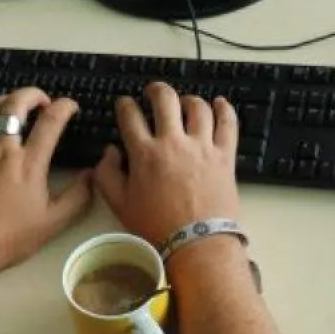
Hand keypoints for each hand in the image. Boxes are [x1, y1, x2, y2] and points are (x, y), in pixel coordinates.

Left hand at [0, 87, 94, 274]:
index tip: (70, 106)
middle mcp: (3, 150)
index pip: (50, 122)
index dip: (64, 107)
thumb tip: (91, 175)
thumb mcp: (53, 221)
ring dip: (5, 100)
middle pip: (15, 105)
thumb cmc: (9, 236)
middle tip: (42, 99)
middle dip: (32, 93)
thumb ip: (78, 196)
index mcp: (29, 163)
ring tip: (15, 104)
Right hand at [95, 83, 239, 245]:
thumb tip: (110, 151)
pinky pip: (227, 124)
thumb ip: (107, 174)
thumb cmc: (155, 226)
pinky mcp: (225, 155)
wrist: (197, 243)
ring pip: (197, 107)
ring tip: (184, 102)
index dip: (124, 105)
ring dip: (188, 99)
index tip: (124, 104)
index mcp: (145, 153)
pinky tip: (219, 102)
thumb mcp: (119, 204)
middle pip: (165, 100)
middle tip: (152, 92)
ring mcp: (202, 146)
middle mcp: (173, 142)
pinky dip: (224, 109)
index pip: (130, 116)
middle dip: (156, 90)